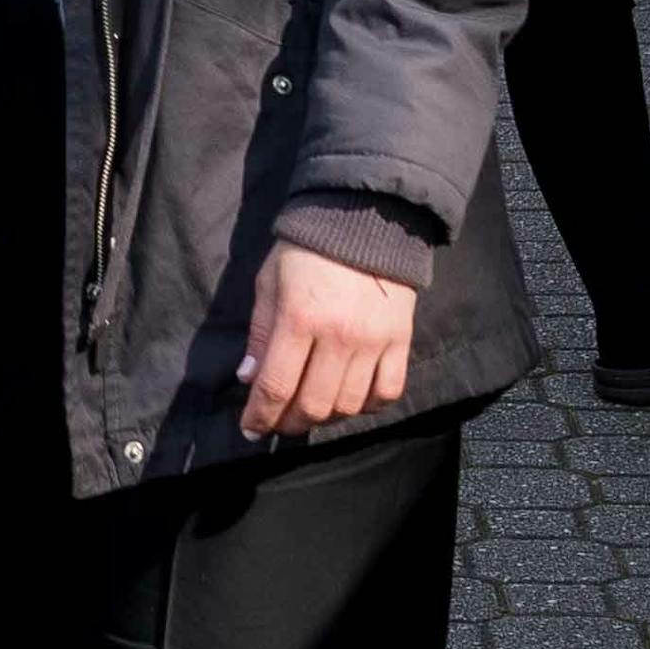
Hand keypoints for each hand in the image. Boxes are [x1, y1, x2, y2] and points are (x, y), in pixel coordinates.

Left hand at [238, 239, 419, 437]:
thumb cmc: (306, 250)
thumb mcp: (270, 282)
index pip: (276, 385)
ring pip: (349, 405)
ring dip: (325, 417)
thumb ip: (260, 332)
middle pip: (313, 404)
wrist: (365, 219)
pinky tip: (351, 399)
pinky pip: (387, 391)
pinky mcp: (400, 341)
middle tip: (279, 422)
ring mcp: (373, 341)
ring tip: (311, 410)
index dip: (260, 415)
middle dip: (289, 422)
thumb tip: (249, 378)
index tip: (251, 429)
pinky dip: (368, 406)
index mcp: (299, 319)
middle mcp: (338, 337)